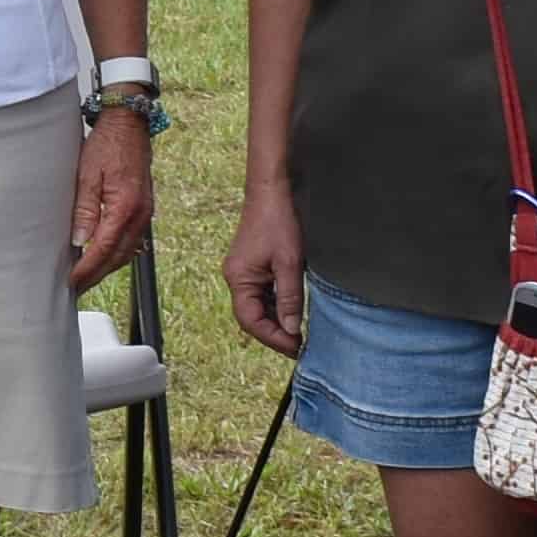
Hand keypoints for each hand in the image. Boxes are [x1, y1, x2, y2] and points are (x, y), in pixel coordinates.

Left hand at [67, 108, 153, 293]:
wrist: (129, 124)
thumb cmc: (106, 144)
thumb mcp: (87, 174)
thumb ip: (85, 209)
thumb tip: (80, 241)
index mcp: (125, 207)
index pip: (103, 249)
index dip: (86, 269)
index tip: (71, 282)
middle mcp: (140, 215)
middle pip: (117, 257)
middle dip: (96, 275)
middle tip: (75, 288)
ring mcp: (145, 213)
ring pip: (126, 252)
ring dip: (106, 267)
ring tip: (85, 278)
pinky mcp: (144, 210)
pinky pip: (132, 241)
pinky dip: (116, 254)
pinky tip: (103, 258)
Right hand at [222, 183, 304, 356]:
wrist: (273, 190)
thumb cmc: (279, 221)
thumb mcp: (290, 263)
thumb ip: (290, 298)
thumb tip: (292, 329)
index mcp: (239, 278)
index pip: (250, 320)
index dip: (272, 337)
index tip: (295, 347)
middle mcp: (236, 278)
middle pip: (251, 317)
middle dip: (274, 333)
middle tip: (299, 345)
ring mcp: (243, 272)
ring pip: (257, 307)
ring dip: (276, 321)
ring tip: (298, 332)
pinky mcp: (253, 266)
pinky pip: (261, 293)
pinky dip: (276, 305)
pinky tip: (292, 311)